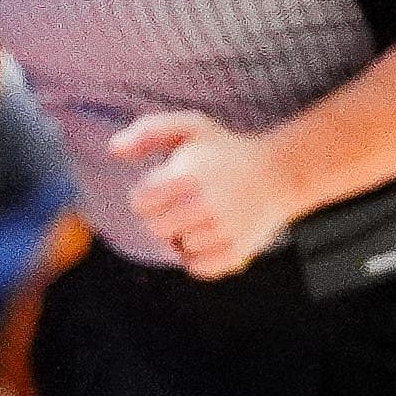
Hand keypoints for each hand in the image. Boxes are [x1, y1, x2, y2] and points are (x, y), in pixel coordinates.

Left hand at [109, 113, 300, 278]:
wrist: (282, 172)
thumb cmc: (228, 150)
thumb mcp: (191, 127)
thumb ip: (149, 131)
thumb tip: (113, 150)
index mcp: (185, 175)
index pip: (140, 203)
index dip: (150, 196)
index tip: (170, 186)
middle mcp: (203, 204)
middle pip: (156, 229)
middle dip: (166, 217)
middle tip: (187, 204)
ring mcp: (222, 230)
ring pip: (178, 249)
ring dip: (186, 237)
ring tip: (206, 217)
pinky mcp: (237, 251)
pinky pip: (199, 268)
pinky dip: (201, 258)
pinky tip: (213, 237)